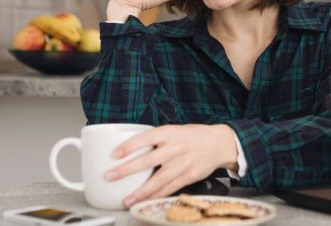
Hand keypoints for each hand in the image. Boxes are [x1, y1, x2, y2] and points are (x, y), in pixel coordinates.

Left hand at [105, 124, 238, 207]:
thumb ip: (157, 139)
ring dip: (141, 191)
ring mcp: (184, 163)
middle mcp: (176, 147)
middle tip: (110, 176)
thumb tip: (132, 149)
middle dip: (127, 170)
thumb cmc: (194, 136)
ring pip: (159, 180)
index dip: (129, 146)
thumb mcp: (175, 130)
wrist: (220, 143)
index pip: (146, 137)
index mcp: (170, 132)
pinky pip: (170, 188)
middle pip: (149, 160)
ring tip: (127, 199)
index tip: (114, 154)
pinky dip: (157, 196)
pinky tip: (146, 201)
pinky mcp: (190, 176)